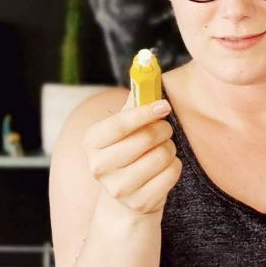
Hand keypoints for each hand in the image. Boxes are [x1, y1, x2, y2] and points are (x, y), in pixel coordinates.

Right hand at [82, 93, 180, 215]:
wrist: (124, 195)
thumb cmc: (126, 150)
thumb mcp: (123, 127)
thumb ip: (134, 99)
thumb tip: (146, 64)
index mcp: (91, 141)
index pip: (121, 123)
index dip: (145, 112)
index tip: (164, 106)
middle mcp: (99, 166)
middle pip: (145, 139)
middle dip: (162, 130)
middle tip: (164, 129)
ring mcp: (119, 188)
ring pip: (161, 155)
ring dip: (169, 148)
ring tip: (162, 150)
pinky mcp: (139, 202)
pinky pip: (171, 173)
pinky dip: (174, 166)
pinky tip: (163, 168)